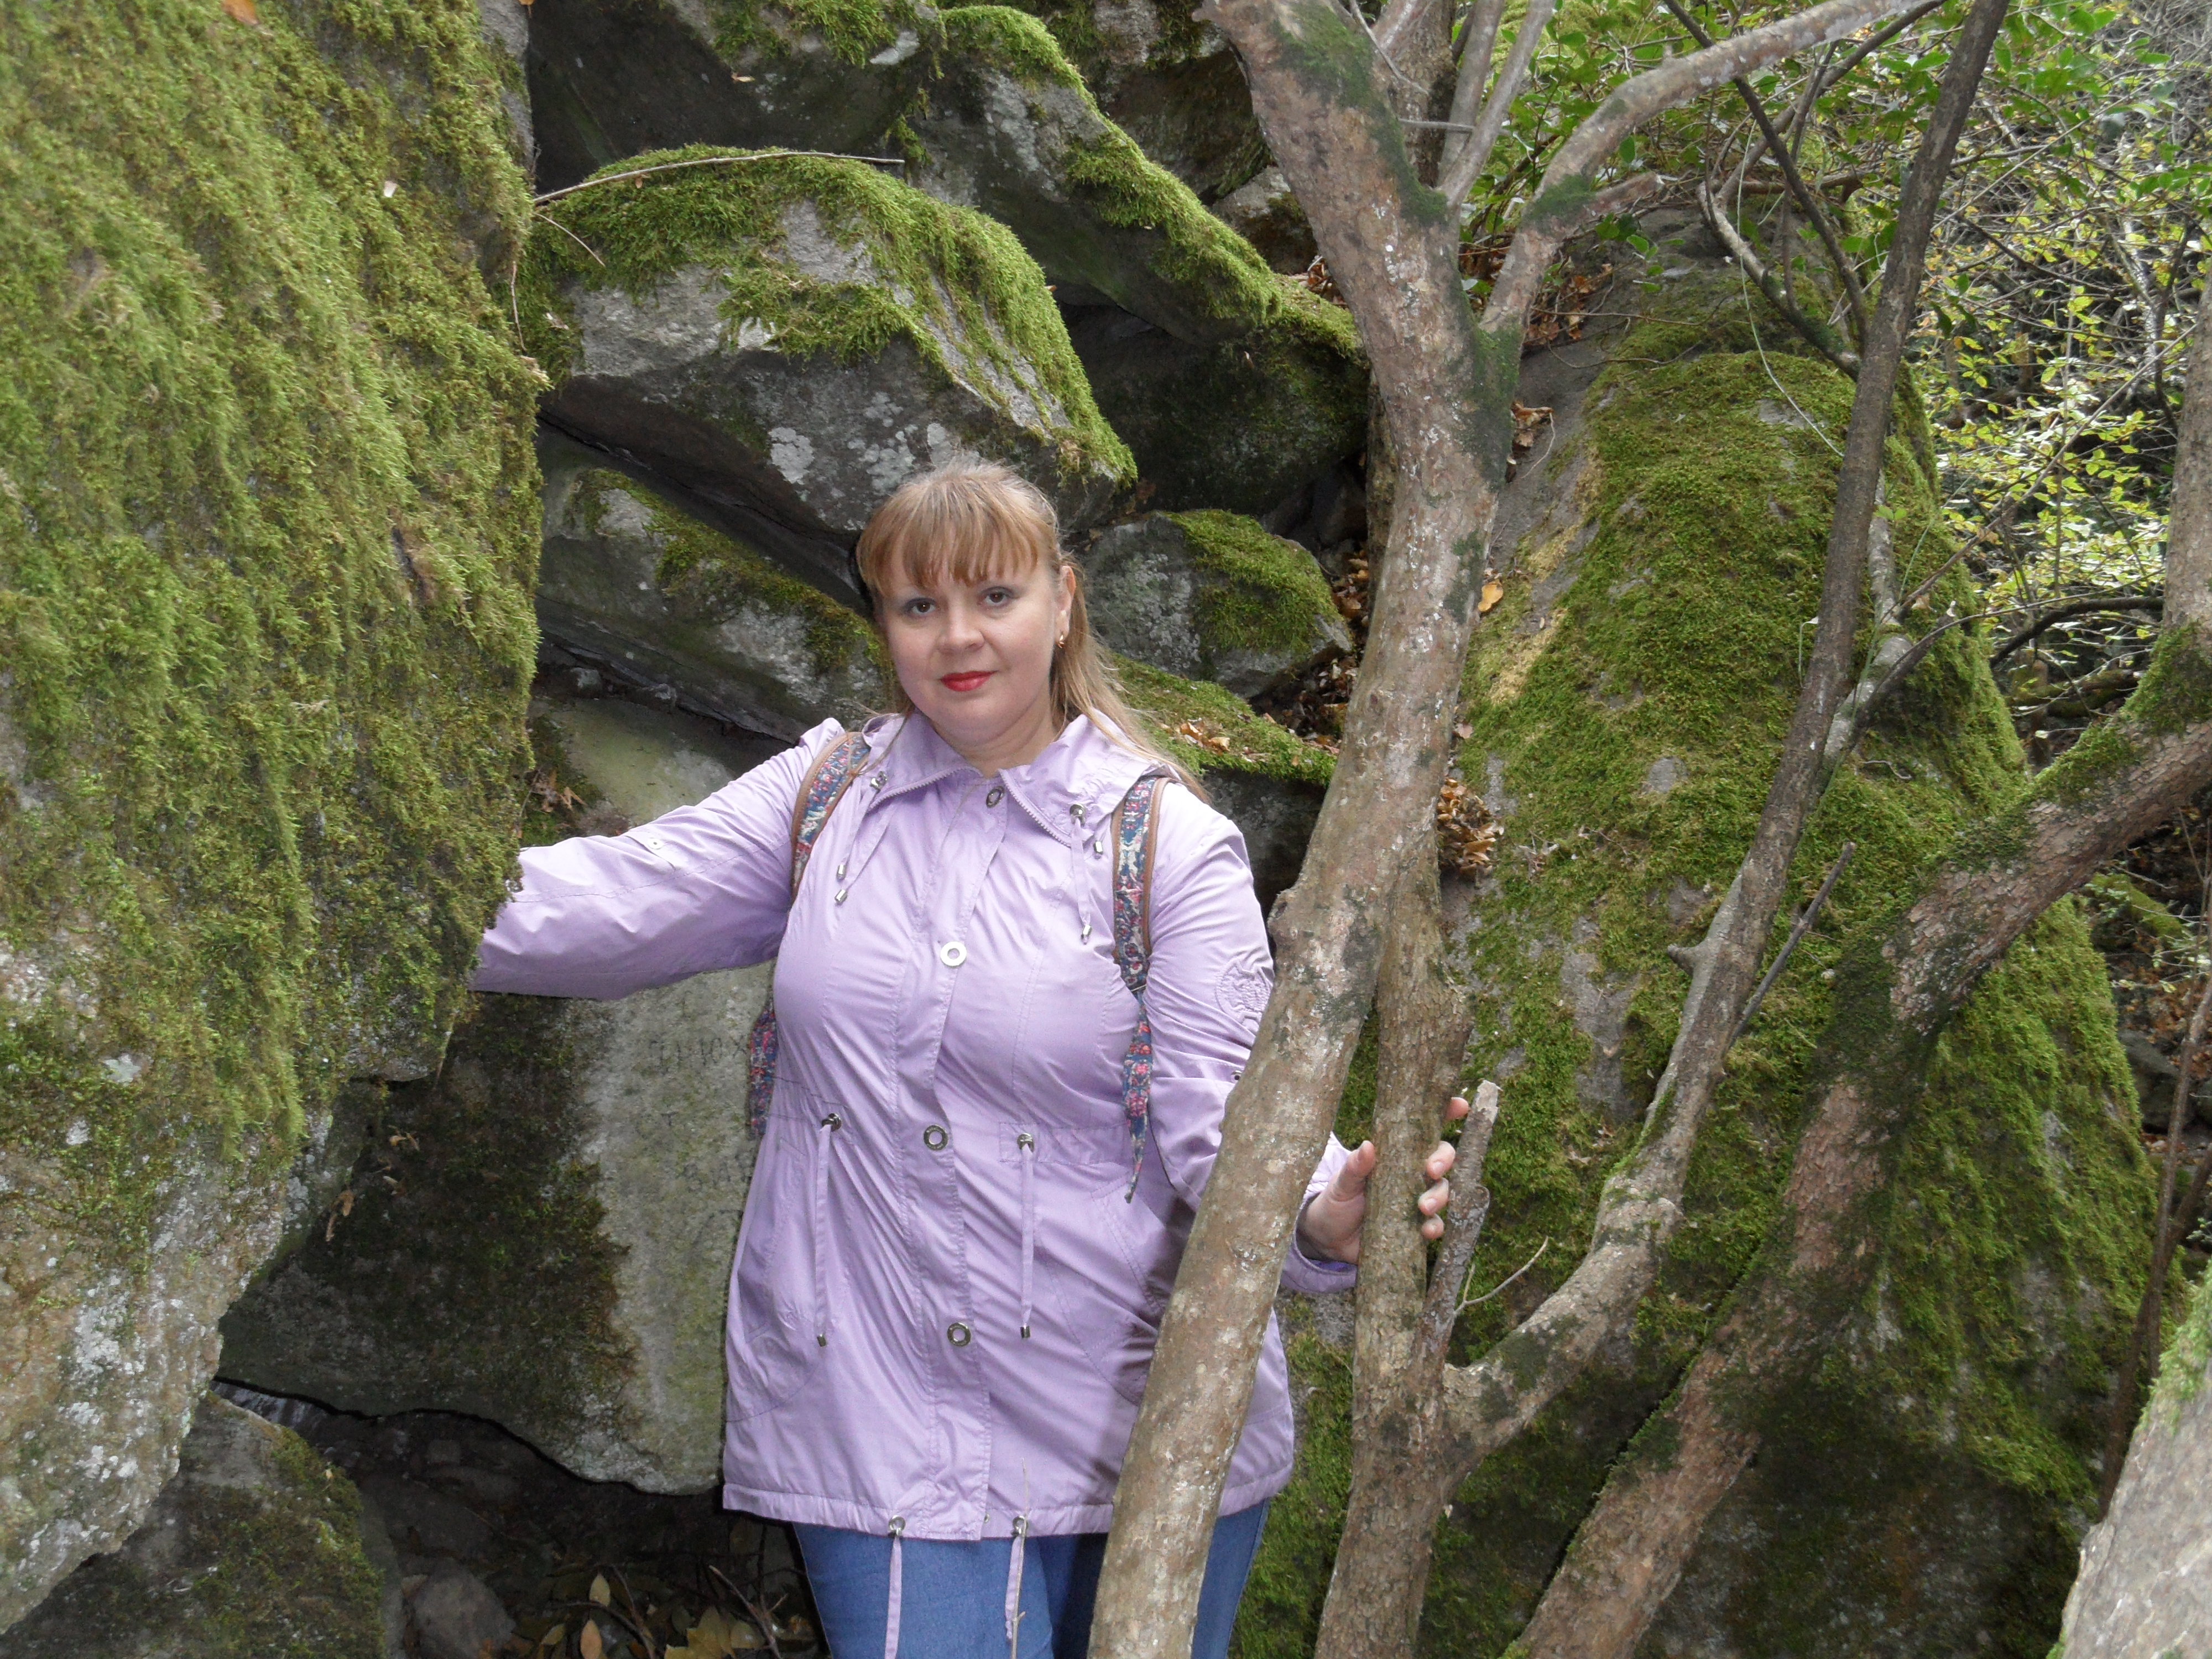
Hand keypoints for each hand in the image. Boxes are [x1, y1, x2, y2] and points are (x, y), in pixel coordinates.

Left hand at [1296, 1095, 1471, 1265]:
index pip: (1426, 1130)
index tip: (1459, 1106)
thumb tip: (1368, 1146)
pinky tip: (1427, 1230)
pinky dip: (1435, 1227)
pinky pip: (1435, 1224)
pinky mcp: (1417, 1226)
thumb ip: (1355, 1166)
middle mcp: (1412, 1173)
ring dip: (1439, 1197)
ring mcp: (1417, 1199)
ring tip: (1424, 1207)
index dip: (1446, 1114)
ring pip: (1442, 1191)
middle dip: (1444, 1161)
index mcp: (1397, 1154)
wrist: (1331, 1237)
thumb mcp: (1342, 1181)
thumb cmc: (1339, 1199)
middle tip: (1432, 1169)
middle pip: (1442, 1159)